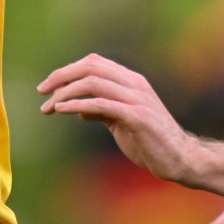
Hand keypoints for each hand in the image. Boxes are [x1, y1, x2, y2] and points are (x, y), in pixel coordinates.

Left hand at [38, 53, 201, 183]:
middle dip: (61, 77)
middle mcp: (134, 84)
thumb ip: (102, 110)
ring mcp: (137, 98)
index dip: (67, 70)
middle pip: (90, 67)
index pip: (93, 63)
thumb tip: (77, 107)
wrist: (182, 160)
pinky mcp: (137, 117)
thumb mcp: (121, 121)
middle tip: (41, 92)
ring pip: (92, 82)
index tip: (47, 86)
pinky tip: (62, 111)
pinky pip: (101, 104)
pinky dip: (78, 104)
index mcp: (131, 81)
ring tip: (49, 107)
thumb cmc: (151, 141)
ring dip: (65, 93)